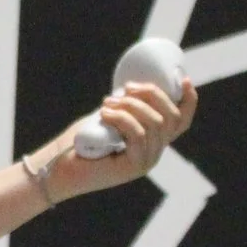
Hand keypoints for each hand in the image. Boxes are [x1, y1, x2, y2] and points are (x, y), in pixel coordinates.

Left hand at [39, 78, 197, 198]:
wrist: (58, 168)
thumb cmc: (80, 141)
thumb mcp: (108, 117)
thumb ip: (124, 107)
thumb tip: (132, 85)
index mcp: (152, 141)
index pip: (181, 122)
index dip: (188, 100)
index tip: (184, 78)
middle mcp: (154, 153)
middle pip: (170, 117)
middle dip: (151, 94)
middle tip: (125, 88)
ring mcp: (146, 162)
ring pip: (154, 123)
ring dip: (131, 105)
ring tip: (107, 103)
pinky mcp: (132, 168)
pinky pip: (138, 135)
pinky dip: (122, 118)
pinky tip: (104, 114)